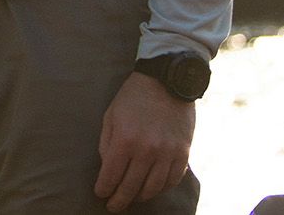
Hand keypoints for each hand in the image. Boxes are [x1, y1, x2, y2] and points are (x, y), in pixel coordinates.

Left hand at [94, 71, 194, 211]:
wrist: (166, 81)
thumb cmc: (132, 97)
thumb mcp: (111, 116)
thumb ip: (106, 144)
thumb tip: (106, 168)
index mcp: (125, 139)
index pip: (111, 176)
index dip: (103, 189)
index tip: (100, 194)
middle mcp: (147, 150)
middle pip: (131, 187)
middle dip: (119, 200)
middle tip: (113, 206)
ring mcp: (167, 153)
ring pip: (153, 188)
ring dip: (140, 196)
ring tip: (132, 197)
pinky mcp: (182, 153)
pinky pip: (172, 180)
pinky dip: (161, 188)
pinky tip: (152, 187)